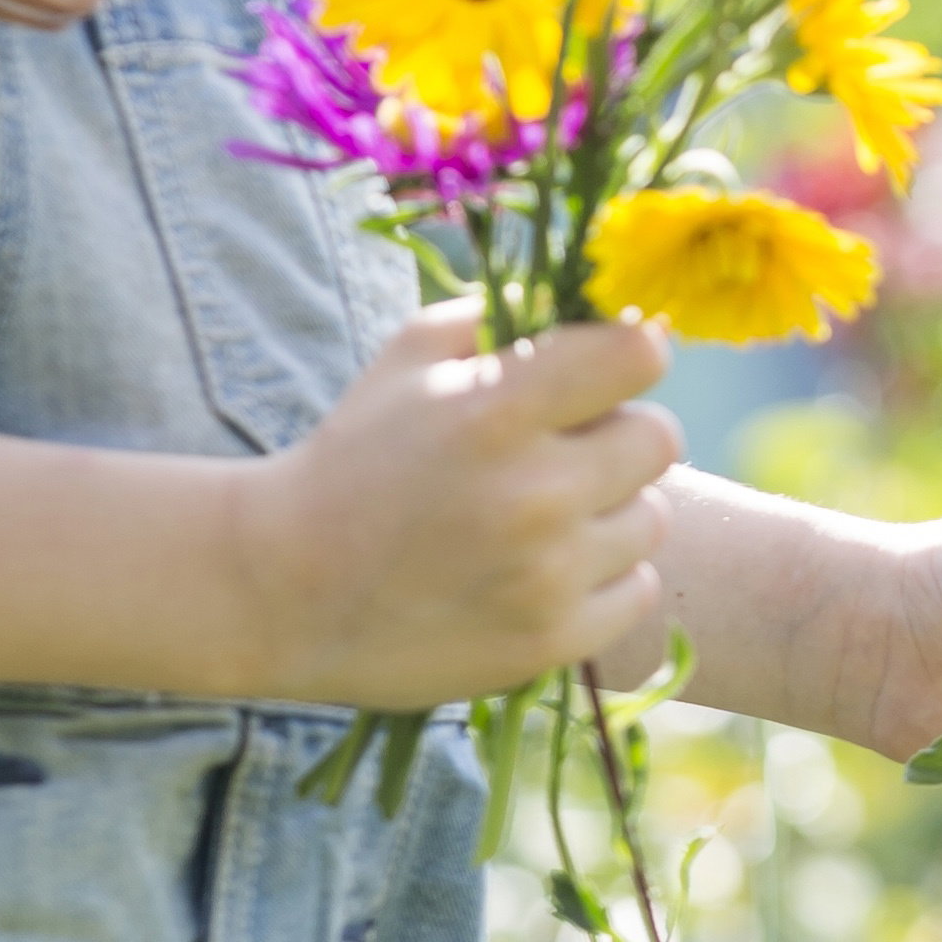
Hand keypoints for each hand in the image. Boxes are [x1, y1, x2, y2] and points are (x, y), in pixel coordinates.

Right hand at [232, 305, 680, 707]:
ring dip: (609, 511)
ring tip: (538, 517)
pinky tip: (540, 571)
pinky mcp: (552, 639)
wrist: (283, 589)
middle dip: (618, 435)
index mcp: (494, 411)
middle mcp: (532, 494)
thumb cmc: (355, 458)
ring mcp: (546, 575)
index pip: (638, 355)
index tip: (610, 367)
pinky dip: (601, 579)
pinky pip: (638, 589)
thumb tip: (599, 301)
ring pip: (652, 518)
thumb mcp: (407, 359)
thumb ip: (502, 314)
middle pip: (659, 438)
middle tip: (562, 450)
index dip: (632, 353)